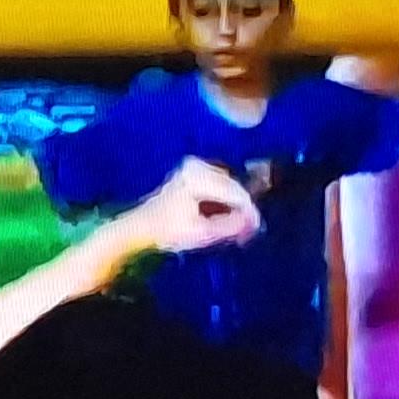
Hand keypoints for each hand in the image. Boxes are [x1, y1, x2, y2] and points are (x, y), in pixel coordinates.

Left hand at [121, 157, 260, 255]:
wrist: (141, 227)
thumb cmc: (167, 231)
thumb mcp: (201, 233)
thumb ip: (229, 226)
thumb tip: (253, 222)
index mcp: (196, 177)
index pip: (234, 192)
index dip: (249, 210)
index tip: (257, 227)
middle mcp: (196, 166)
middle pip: (232, 187)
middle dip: (243, 208)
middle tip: (250, 229)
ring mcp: (194, 167)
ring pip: (227, 186)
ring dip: (235, 205)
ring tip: (238, 226)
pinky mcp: (193, 172)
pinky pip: (218, 185)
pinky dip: (224, 200)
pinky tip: (225, 216)